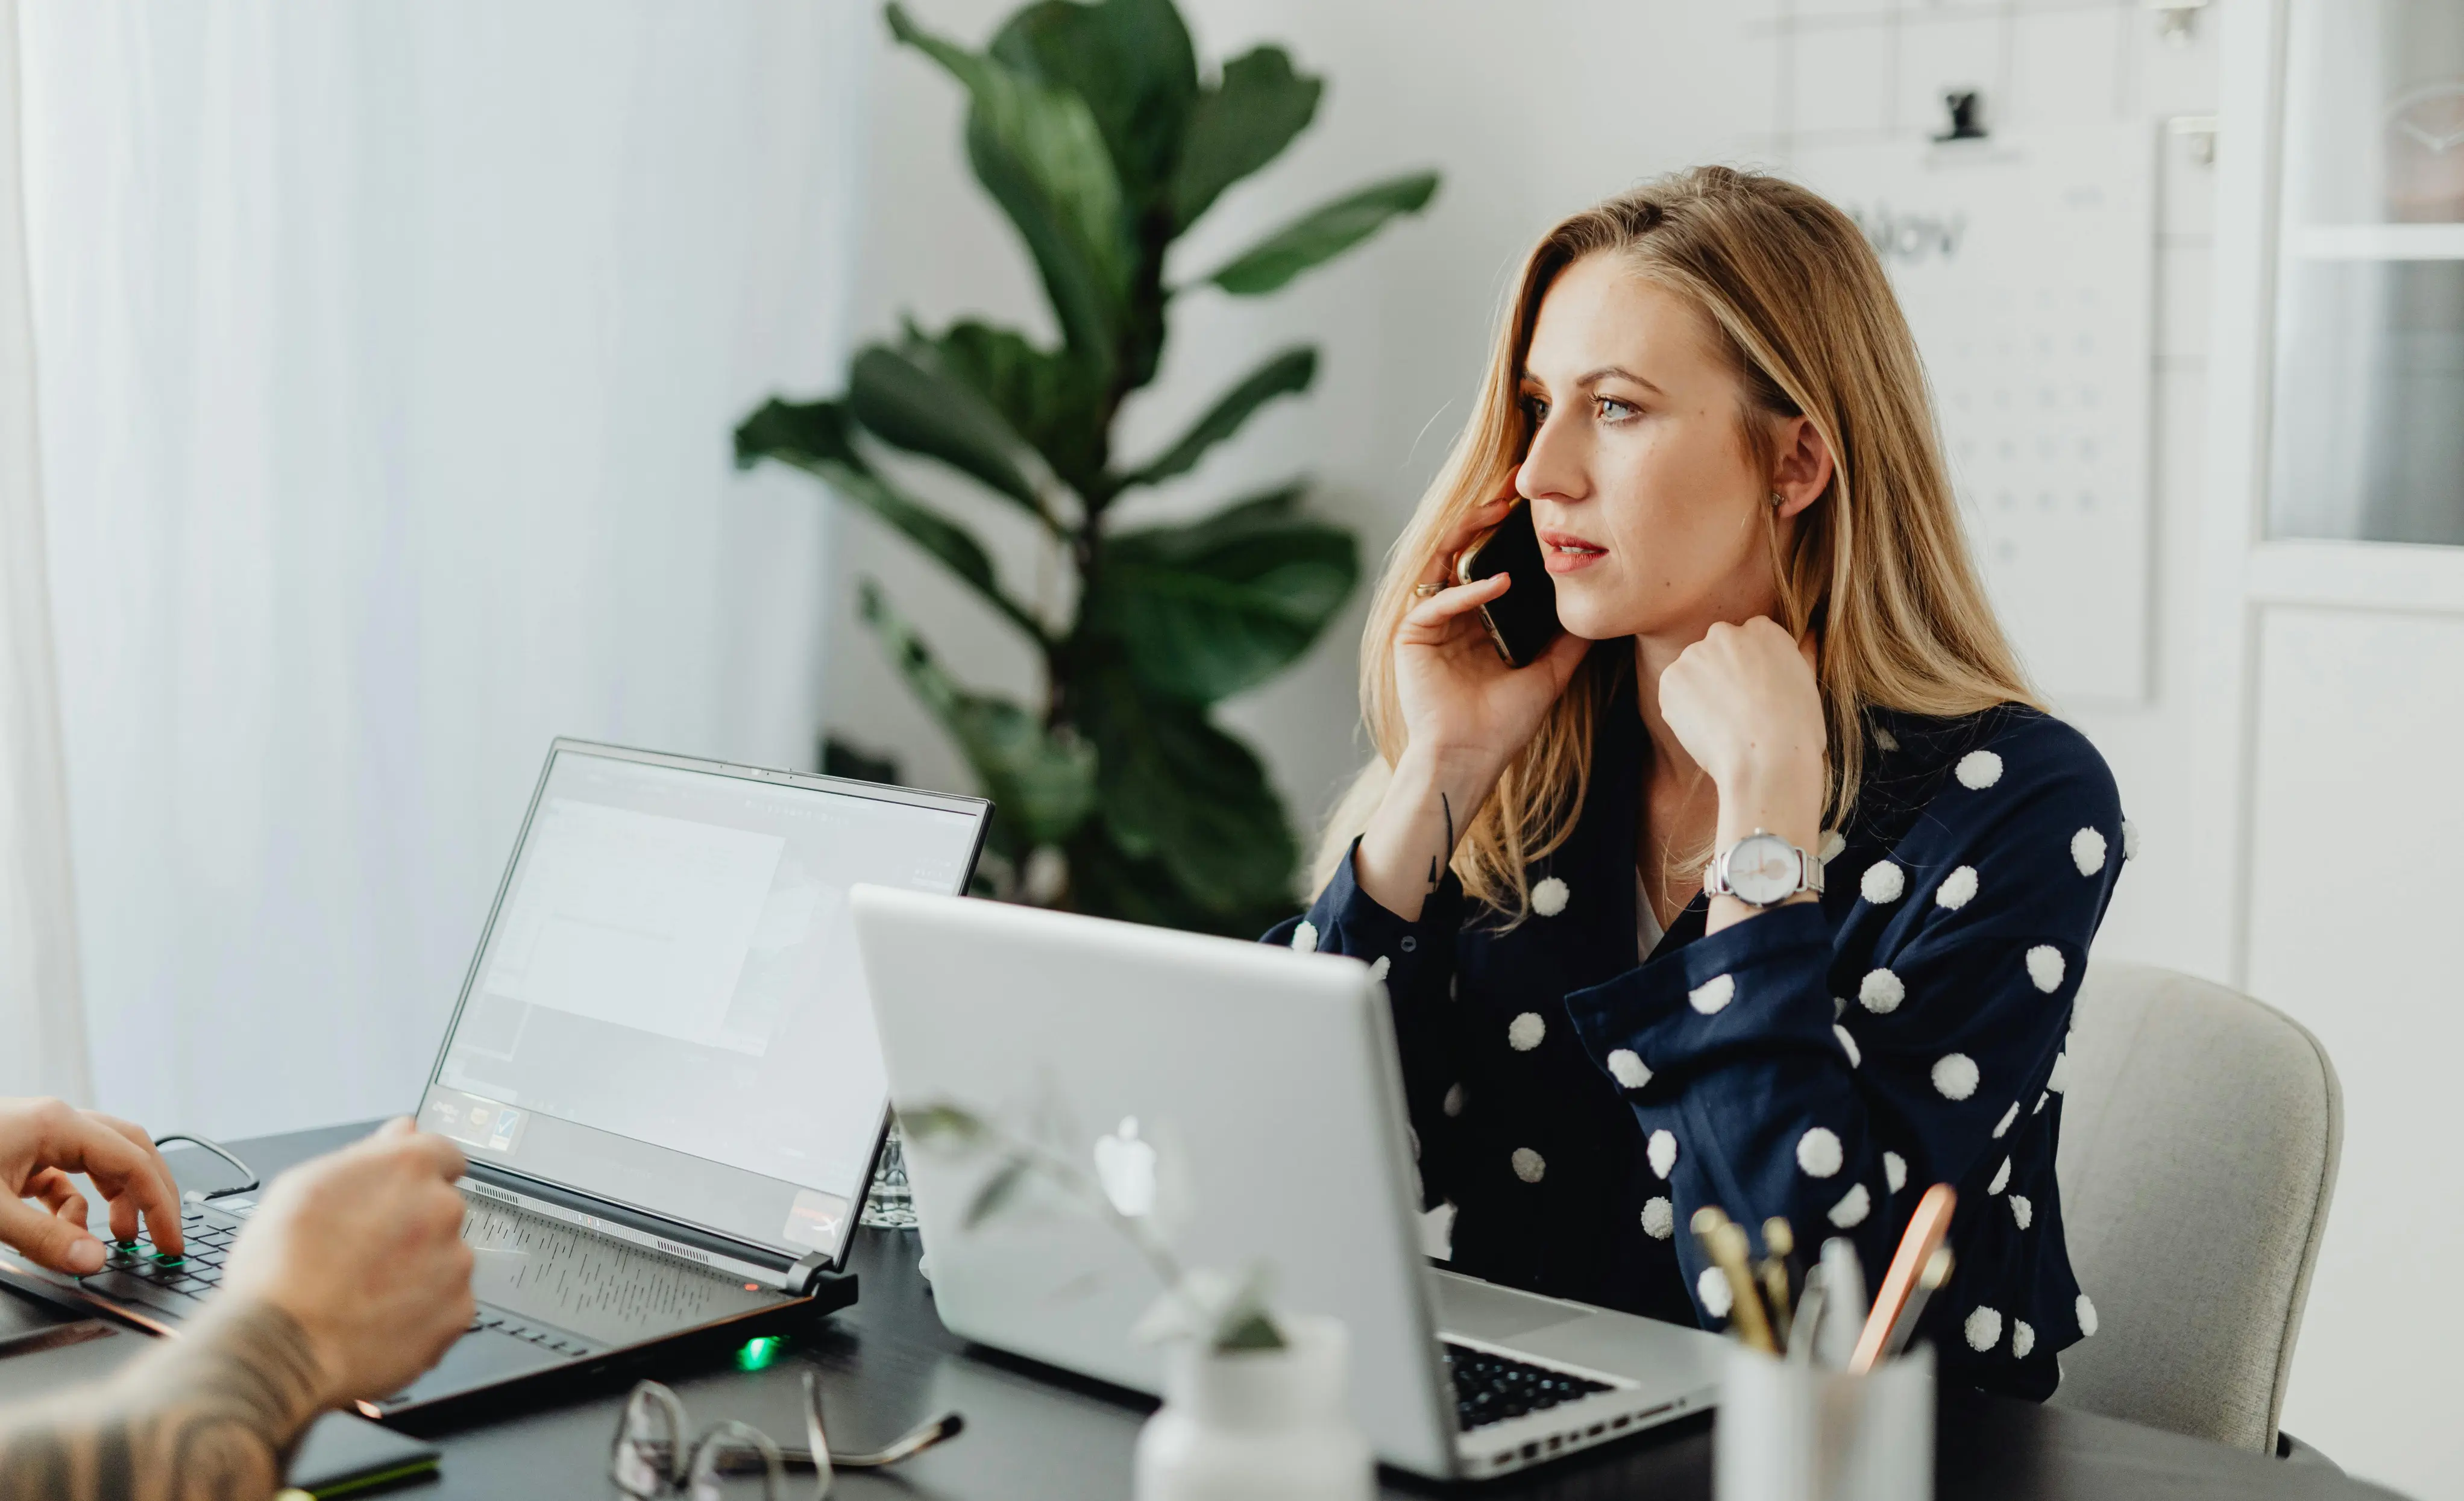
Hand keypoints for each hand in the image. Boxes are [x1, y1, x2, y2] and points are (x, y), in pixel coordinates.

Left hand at [0, 1098, 182, 1272]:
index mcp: (56, 1125)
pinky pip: (66, 1175)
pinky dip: (73, 1204)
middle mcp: (54, 1123)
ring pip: (100, 1163)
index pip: (133, 1162)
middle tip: (162, 1235)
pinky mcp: (21, 1152)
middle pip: (129, 1153)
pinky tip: (62, 1228)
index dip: (160, 1206)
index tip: (169, 1243)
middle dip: (151, 1197)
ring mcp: (38, 1135)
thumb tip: (93, 1261)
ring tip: (118, 1237)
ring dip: (114, 1200)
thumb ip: (43, 1239)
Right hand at [219, 1118, 473, 1406]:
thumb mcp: (302, 1187)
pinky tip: (380, 1318)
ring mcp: (455, 1262)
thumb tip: (402, 1131)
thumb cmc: (278, 1271)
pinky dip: (423, 1311)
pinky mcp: (458, 1311)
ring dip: (418, 1270)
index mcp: (407, 1168)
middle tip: (364, 1255)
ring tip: (364, 1293)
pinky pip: (448, 1303)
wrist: (279, 1350)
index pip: (442, 1153)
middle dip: (411, 1227)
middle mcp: (442, 1209)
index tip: (403, 1194)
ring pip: (445, 1258)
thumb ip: (367, 1153)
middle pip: (440, 1209)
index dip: (418, 1176)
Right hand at [1393, 485, 1591, 784]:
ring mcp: (1427, 623)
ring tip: (1499, 512)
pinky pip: (1437, 602)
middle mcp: (1448, 615)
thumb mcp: (1548, 673)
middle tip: (1512, 486)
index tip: (1534, 504)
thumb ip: (1567, 643)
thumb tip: (1596, 611)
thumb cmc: (1502, 725)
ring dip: (1468, 534)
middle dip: (1485, 516)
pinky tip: (1500, 585)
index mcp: (1474, 620)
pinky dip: (1467, 590)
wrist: (1470, 759)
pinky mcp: (1410, 636)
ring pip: (1441, 562)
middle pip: (1462, 551)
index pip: (1488, 561)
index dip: (1506, 531)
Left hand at [1658, 618, 1825, 850]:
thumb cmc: (1796, 730)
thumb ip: (1804, 653)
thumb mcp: (1810, 684)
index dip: (1751, 671)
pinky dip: (1683, 712)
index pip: (1749, 640)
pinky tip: (1706, 731)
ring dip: (1701, 693)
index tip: (1756, 694)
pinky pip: (1674, 695)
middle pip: (1718, 652)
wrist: (1766, 760)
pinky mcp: (1671, 680)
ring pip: (1694, 673)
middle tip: (1737, 712)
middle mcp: (1725, 634)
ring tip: (1723, 725)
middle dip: (1723, 676)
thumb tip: (1811, 635)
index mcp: (1763, 630)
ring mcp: (1695, 655)